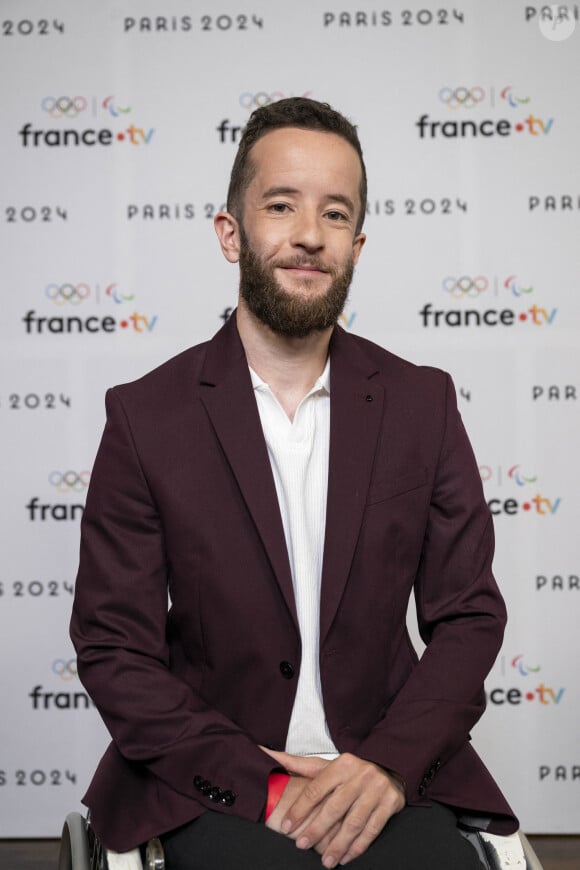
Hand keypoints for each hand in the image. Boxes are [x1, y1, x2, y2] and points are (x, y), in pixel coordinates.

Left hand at [262, 749, 404, 866]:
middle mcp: (360, 776)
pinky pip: (372, 829)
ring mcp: (376, 790)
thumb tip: (265, 753)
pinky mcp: (390, 803)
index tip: (287, 826)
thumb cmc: (350, 770)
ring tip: (325, 861)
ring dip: (338, 845)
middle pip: (334, 808)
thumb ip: (297, 764)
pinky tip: (346, 857)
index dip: (300, 809)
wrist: (388, 764)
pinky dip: (358, 846)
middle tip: (301, 845)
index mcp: (341, 765)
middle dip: (316, 829)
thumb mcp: (326, 764)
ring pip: (353, 822)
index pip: (316, 789)